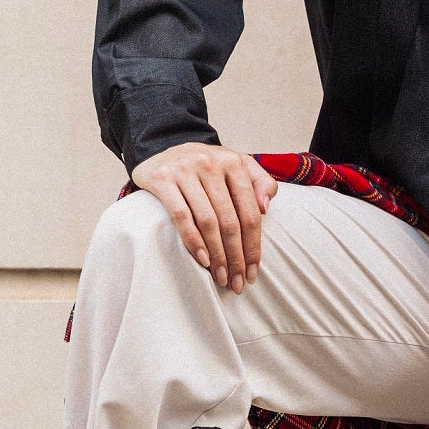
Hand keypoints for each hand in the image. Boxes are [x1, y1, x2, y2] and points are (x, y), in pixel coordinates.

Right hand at [130, 143, 277, 292]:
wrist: (163, 147)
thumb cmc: (207, 165)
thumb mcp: (236, 166)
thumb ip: (259, 183)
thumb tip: (265, 208)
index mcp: (234, 163)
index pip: (250, 212)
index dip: (253, 245)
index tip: (253, 271)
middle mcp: (211, 165)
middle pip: (230, 220)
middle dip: (236, 257)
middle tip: (236, 282)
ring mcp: (185, 171)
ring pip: (208, 221)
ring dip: (217, 255)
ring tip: (221, 277)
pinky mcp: (163, 179)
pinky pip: (181, 216)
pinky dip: (193, 240)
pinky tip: (202, 260)